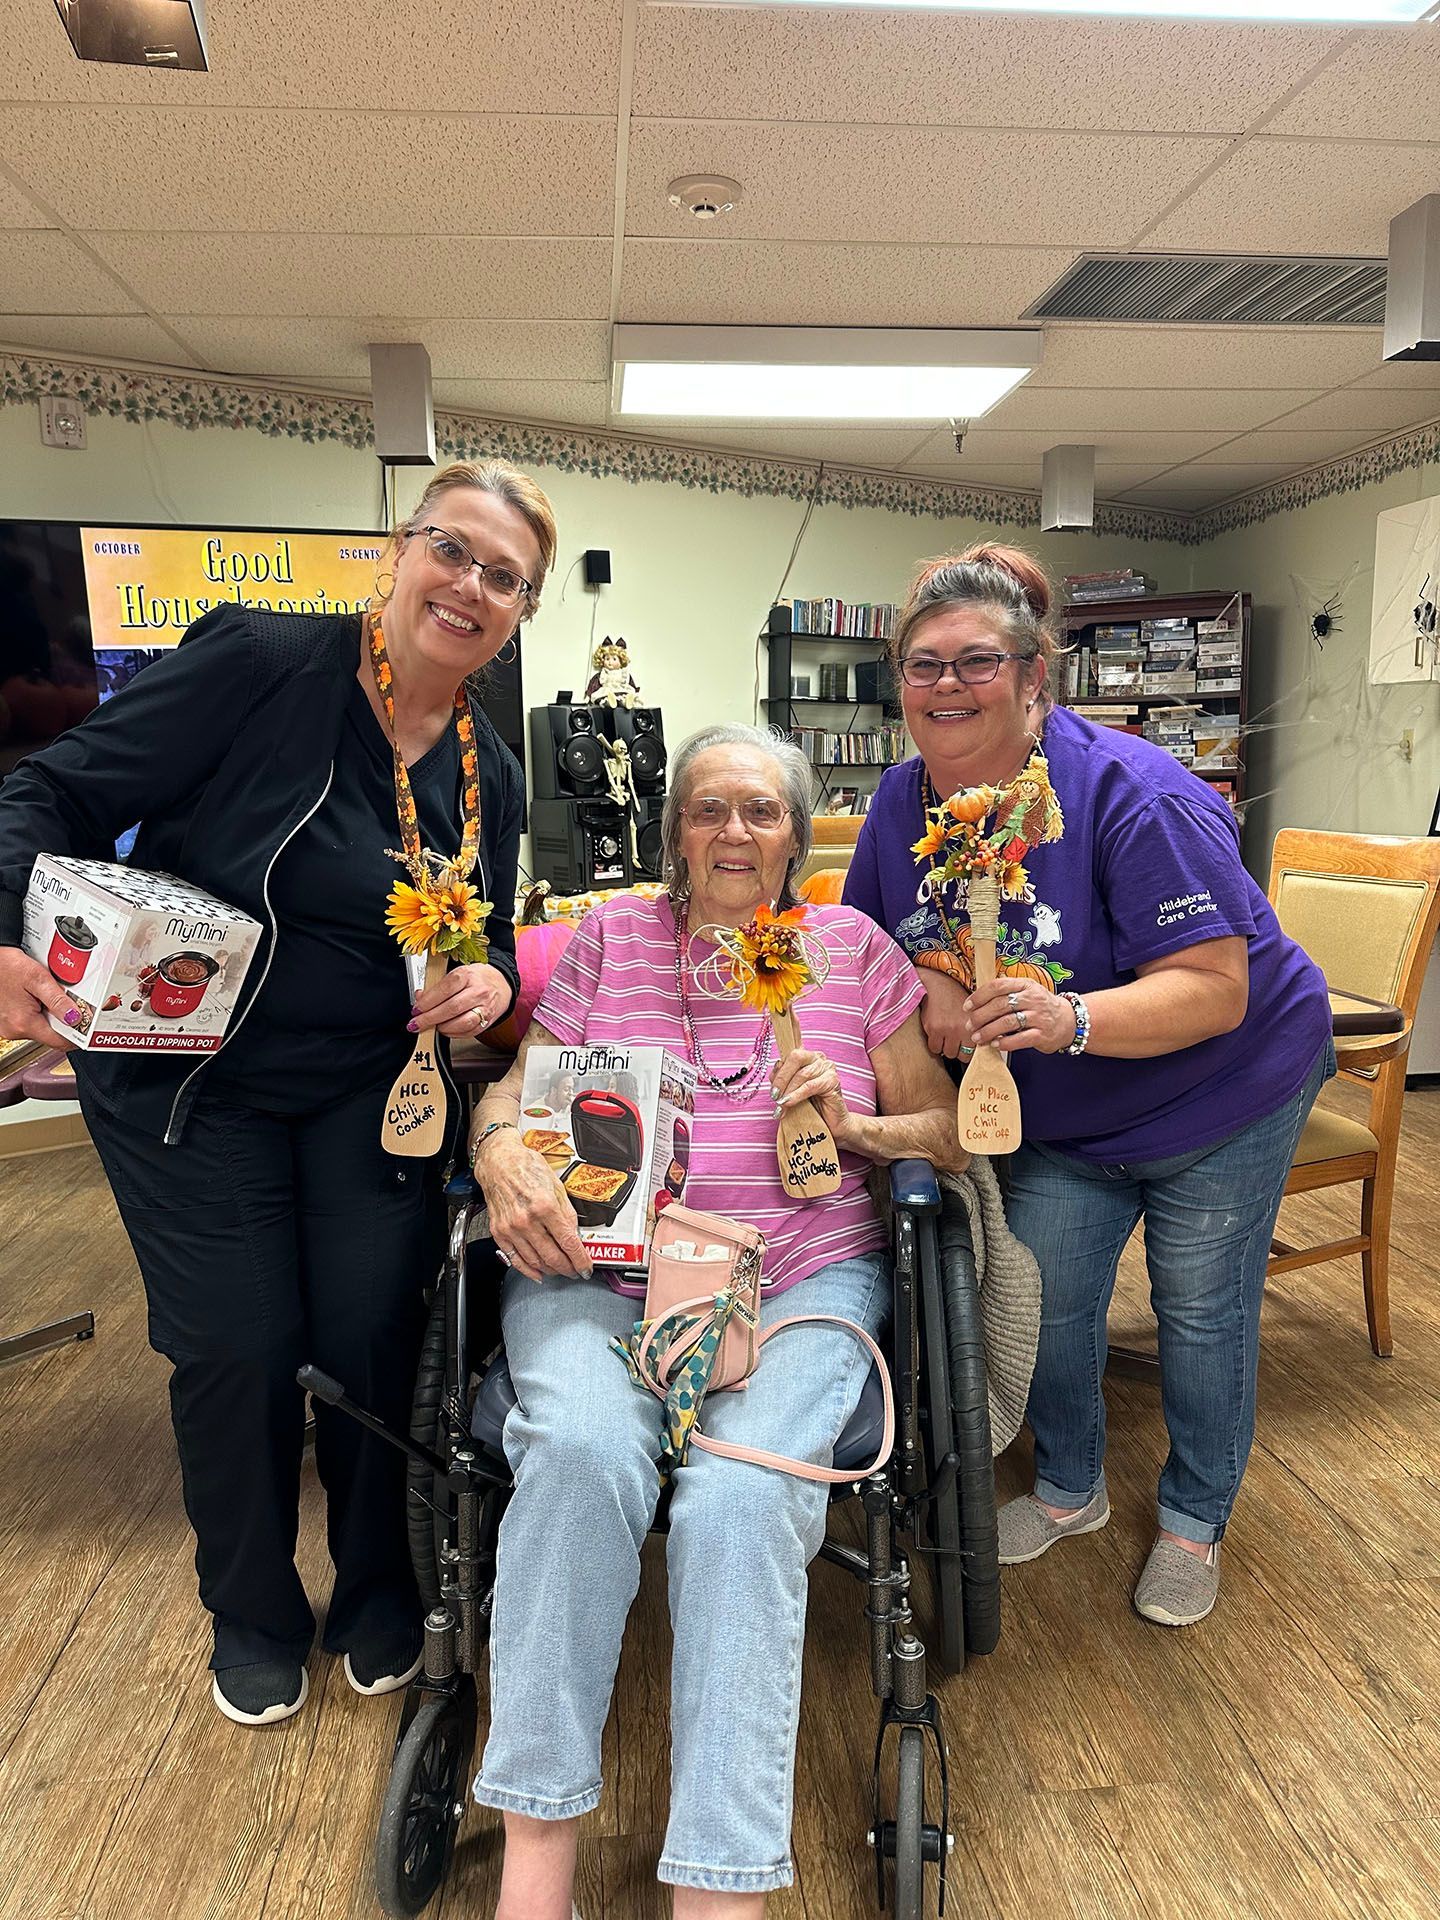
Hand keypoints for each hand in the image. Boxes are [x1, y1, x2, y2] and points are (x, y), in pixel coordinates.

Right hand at [0, 946, 81, 1050]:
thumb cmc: (7, 965)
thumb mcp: (38, 979)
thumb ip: (58, 1000)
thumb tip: (76, 1018)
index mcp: (23, 1023)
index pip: (60, 1041)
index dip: (78, 1033)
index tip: (89, 1025)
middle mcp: (14, 1030)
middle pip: (52, 1034)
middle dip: (64, 1019)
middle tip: (68, 1001)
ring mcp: (10, 1028)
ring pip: (43, 1027)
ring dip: (52, 1014)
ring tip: (48, 995)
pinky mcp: (8, 1022)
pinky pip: (32, 1022)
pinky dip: (40, 1012)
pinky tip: (37, 998)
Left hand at [411, 961, 510, 1038]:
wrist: (500, 985)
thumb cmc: (475, 979)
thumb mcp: (456, 974)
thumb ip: (436, 986)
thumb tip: (419, 998)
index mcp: (467, 975)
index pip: (445, 989)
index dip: (427, 1001)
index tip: (416, 1009)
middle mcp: (478, 991)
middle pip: (452, 1008)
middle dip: (430, 1018)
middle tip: (417, 1023)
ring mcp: (485, 1007)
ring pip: (462, 1023)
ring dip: (443, 1028)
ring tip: (433, 1026)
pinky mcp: (488, 1021)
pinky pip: (469, 1032)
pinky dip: (453, 1034)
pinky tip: (446, 1029)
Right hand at [473, 1131, 591, 1281]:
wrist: (499, 1162)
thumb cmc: (526, 1167)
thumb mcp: (556, 1185)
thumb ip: (567, 1212)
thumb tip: (575, 1234)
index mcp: (545, 1206)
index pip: (568, 1242)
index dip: (580, 1260)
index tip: (586, 1267)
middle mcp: (527, 1220)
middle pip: (552, 1257)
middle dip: (568, 1268)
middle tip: (575, 1270)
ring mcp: (511, 1228)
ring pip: (535, 1261)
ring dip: (551, 1270)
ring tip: (560, 1269)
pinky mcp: (499, 1232)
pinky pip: (515, 1259)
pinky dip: (528, 1270)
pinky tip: (538, 1273)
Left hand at [771, 1044, 854, 1147]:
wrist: (830, 1124)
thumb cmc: (810, 1106)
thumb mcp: (791, 1091)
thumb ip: (783, 1080)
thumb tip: (774, 1075)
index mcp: (807, 1056)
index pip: (789, 1054)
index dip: (778, 1069)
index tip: (772, 1088)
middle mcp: (818, 1058)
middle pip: (795, 1058)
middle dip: (782, 1078)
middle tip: (774, 1095)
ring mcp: (828, 1068)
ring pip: (802, 1074)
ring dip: (788, 1090)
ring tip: (780, 1105)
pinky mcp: (833, 1081)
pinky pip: (810, 1086)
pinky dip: (797, 1095)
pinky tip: (789, 1103)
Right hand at [918, 968, 974, 1059]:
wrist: (938, 985)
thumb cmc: (956, 996)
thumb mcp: (974, 1011)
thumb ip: (979, 1027)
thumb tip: (984, 1043)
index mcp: (975, 1024)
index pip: (976, 1050)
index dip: (971, 1051)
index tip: (968, 1048)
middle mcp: (962, 1029)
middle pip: (962, 1055)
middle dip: (959, 1050)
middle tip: (956, 1043)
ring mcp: (947, 1030)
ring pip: (948, 1053)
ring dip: (947, 1048)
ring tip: (946, 1039)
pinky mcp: (933, 1029)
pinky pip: (934, 1047)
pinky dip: (935, 1045)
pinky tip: (937, 1036)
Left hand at [964, 978, 1077, 1056]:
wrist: (1069, 1021)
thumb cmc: (1040, 1007)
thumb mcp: (1026, 992)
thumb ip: (1006, 993)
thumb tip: (976, 1002)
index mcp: (1025, 985)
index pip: (998, 986)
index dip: (979, 996)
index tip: (967, 1007)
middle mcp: (1032, 999)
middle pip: (999, 1005)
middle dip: (980, 1017)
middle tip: (969, 1026)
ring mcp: (1038, 1016)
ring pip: (1007, 1023)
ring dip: (988, 1031)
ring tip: (977, 1038)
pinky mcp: (1042, 1034)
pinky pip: (1020, 1039)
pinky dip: (1005, 1043)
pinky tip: (995, 1044)